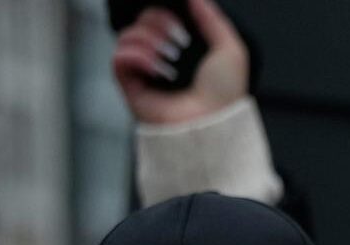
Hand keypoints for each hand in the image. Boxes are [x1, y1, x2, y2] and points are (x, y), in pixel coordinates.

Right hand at [112, 0, 249, 126]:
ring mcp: (144, 72)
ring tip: (168, 59)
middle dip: (157, 23)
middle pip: (141, 22)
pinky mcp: (130, 87)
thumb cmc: (224, 94)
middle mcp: (161, 58)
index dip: (163, 14)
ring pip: (127, 36)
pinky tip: (155, 68)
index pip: (158, 18)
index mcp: (182, 49)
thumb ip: (212, 19)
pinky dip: (136, 56)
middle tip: (177, 42)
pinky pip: (118, 58)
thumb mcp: (231, 50)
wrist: (211, 125)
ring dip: (148, 40)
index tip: (180, 23)